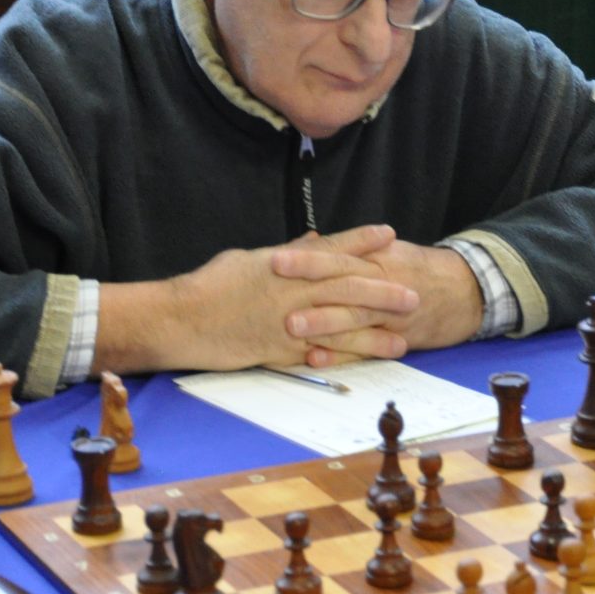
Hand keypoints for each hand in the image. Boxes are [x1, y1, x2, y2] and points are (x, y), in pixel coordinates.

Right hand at [93, 226, 419, 375]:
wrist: (181, 320)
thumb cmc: (210, 286)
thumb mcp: (248, 259)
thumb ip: (285, 253)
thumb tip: (311, 241)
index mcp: (283, 264)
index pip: (329, 249)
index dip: (361, 241)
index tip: (389, 233)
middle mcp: (291, 292)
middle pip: (346, 287)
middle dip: (383, 289)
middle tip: (413, 294)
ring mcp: (287, 322)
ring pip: (341, 323)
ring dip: (376, 330)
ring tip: (404, 336)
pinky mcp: (280, 351)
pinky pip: (321, 353)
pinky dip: (347, 356)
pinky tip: (368, 360)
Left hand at [270, 225, 484, 365]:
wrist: (467, 291)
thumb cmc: (418, 269)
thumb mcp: (388, 252)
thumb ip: (350, 249)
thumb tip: (309, 242)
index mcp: (378, 258)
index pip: (339, 255)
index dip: (308, 258)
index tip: (277, 259)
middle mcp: (384, 284)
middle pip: (343, 284)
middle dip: (308, 287)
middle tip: (274, 288)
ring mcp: (391, 315)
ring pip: (354, 318)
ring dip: (322, 323)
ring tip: (291, 326)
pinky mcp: (398, 339)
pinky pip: (366, 349)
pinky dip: (342, 355)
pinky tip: (316, 359)